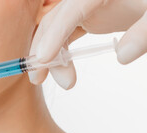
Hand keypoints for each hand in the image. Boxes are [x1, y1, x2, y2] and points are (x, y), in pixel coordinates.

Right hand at [28, 0, 146, 89]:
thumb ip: (143, 32)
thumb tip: (123, 56)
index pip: (71, 10)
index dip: (55, 33)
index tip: (43, 59)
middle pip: (56, 19)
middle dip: (43, 48)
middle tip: (39, 78)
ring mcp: (86, 8)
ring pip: (56, 28)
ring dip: (51, 55)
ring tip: (63, 81)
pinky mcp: (89, 17)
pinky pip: (66, 33)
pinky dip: (60, 52)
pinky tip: (64, 69)